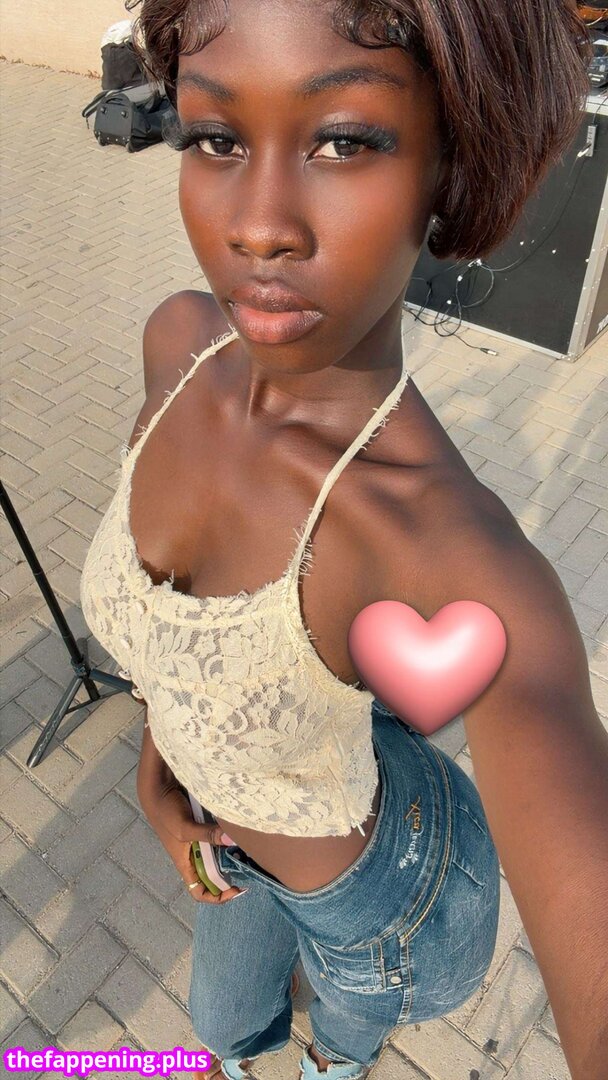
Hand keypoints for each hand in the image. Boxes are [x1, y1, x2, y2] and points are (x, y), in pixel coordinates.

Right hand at [139, 778, 245, 903]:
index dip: (217, 897)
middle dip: (230, 876)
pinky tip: (240, 832)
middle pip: (213, 876)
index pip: (200, 892)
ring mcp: (199, 839)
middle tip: (250, 868)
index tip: (236, 889)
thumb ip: (207, 835)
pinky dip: (229, 837)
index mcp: (185, 863)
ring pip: (218, 856)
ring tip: (249, 851)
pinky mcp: (204, 825)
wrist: (160, 785)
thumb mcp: (185, 827)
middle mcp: (193, 854)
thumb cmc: (166, 812)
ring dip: (231, 855)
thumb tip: (232, 841)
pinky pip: (219, 837)